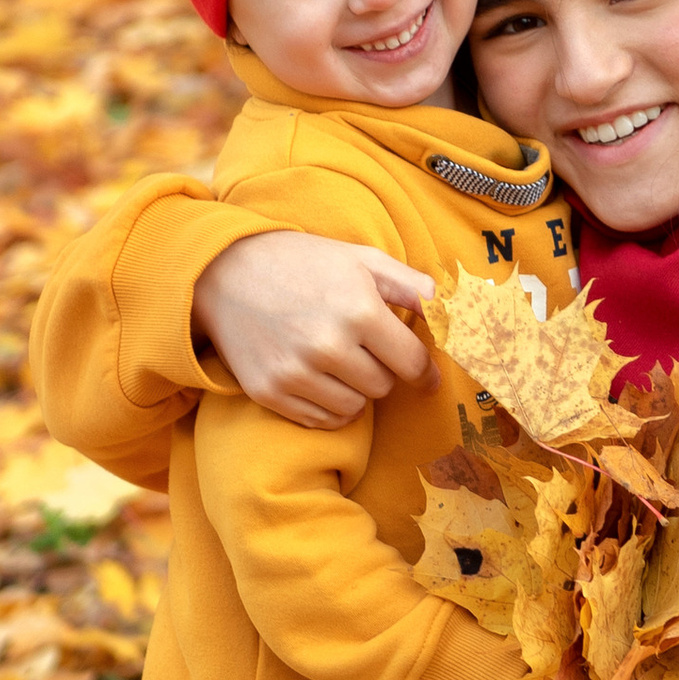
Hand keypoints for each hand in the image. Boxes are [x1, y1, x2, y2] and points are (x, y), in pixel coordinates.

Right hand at [193, 232, 437, 430]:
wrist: (225, 273)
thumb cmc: (302, 263)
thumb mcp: (361, 259)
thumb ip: (412, 286)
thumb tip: (454, 311)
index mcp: (358, 310)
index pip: (412, 363)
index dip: (424, 371)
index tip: (426, 376)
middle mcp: (328, 346)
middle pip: (384, 386)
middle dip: (381, 369)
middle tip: (361, 346)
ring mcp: (295, 373)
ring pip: (356, 407)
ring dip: (355, 389)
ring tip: (337, 359)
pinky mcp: (270, 392)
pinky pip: (322, 420)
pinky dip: (328, 404)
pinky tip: (317, 376)